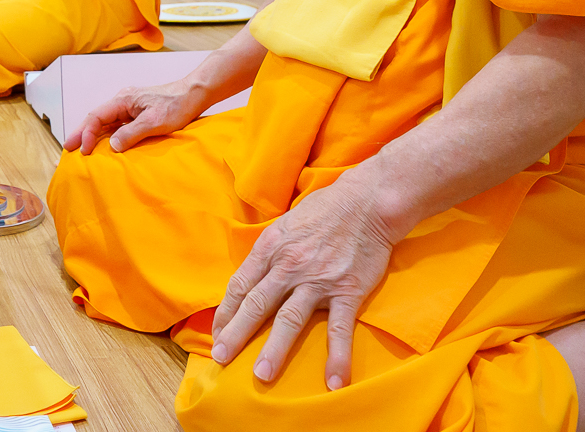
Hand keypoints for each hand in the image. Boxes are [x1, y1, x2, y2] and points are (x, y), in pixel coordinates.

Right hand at [65, 80, 204, 154]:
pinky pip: (117, 125)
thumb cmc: (176, 105)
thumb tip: (111, 146)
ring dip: (93, 135)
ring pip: (105, 122)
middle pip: (97, 118)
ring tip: (82, 149)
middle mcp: (123, 102)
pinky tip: (104, 145)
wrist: (193, 94)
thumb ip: (132, 133)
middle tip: (68, 148)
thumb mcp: (154, 121)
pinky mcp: (137, 114)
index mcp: (123, 100)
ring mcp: (130, 108)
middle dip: (82, 133)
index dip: (87, 133)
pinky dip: (107, 135)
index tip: (83, 150)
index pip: (97, 116)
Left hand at [209, 170, 399, 390]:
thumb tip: (255, 276)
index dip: (226, 313)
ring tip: (261, 375)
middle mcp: (288, 265)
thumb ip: (270, 252)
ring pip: (289, 320)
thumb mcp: (285, 225)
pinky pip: (339, 330)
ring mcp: (317, 280)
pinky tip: (334, 382)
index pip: (239, 286)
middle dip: (235, 334)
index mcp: (270, 248)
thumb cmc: (325, 209)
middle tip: (220, 358)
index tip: (217, 334)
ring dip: (274, 350)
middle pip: (256, 305)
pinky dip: (336, 358)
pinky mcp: (347, 291)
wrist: (366, 202)